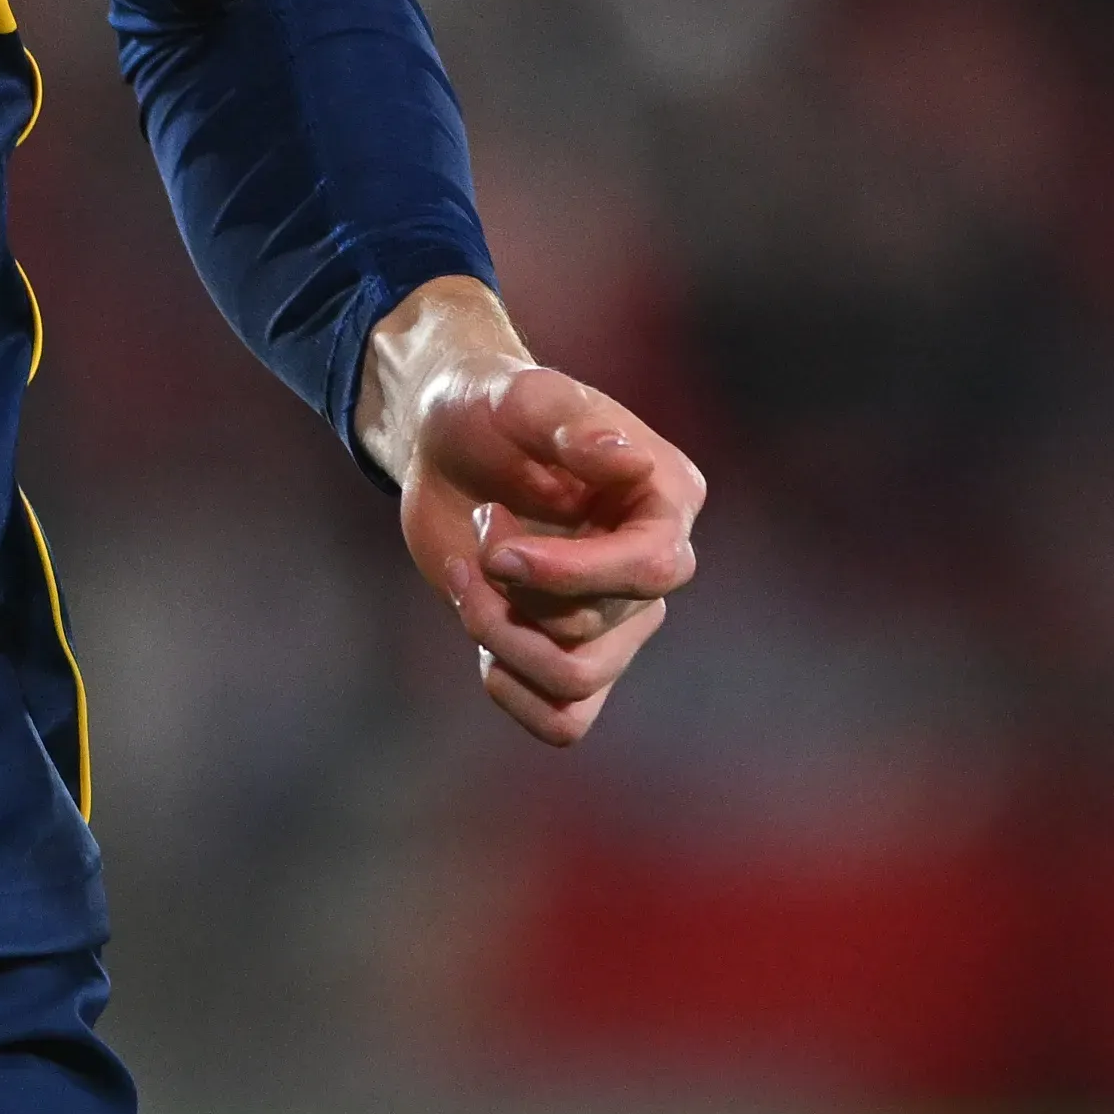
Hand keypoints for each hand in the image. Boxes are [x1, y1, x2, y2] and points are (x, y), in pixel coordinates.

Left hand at [354, 275, 704, 748]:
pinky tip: (479, 630)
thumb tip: (627, 459)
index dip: (574, 573)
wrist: (447, 441)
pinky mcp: (569, 649)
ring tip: (467, 571)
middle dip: (518, 593)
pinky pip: (564, 719)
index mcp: (666, 498)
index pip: (655, 568)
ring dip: (499, 634)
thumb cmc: (491, 406)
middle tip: (480, 526)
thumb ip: (571, 422)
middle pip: (600, 629)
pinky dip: (512, 691)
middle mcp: (653, 566)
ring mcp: (615, 616)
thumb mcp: (522, 395)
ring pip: (575, 679)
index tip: (500, 548)